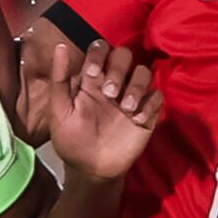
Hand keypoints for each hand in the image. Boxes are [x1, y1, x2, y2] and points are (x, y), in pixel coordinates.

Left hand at [21, 21, 160, 184]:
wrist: (91, 170)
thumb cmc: (72, 140)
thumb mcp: (59, 112)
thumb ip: (59, 80)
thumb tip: (60, 47)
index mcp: (91, 79)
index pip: (100, 49)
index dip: (99, 53)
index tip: (93, 72)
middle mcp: (113, 83)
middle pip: (124, 55)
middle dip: (119, 68)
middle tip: (110, 93)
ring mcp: (131, 97)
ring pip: (144, 72)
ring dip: (137, 86)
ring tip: (127, 107)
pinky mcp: (147, 113)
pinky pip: (157, 96)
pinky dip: (151, 104)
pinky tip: (138, 120)